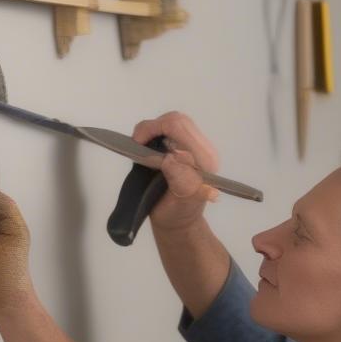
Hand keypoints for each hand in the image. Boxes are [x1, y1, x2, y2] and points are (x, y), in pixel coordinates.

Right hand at [132, 112, 219, 233]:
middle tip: (137, 144)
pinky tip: (149, 147)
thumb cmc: (177, 215)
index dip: (153, 129)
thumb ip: (179, 178)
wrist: (180, 222)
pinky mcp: (189, 147)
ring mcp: (197, 147)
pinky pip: (172, 128)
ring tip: (141, 146)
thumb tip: (169, 158)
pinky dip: (156, 133)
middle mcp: (203, 150)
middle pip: (176, 119)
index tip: (136, 144)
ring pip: (173, 121)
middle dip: (151, 127)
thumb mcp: (179, 200)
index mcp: (204, 161)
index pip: (178, 128)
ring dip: (153, 130)